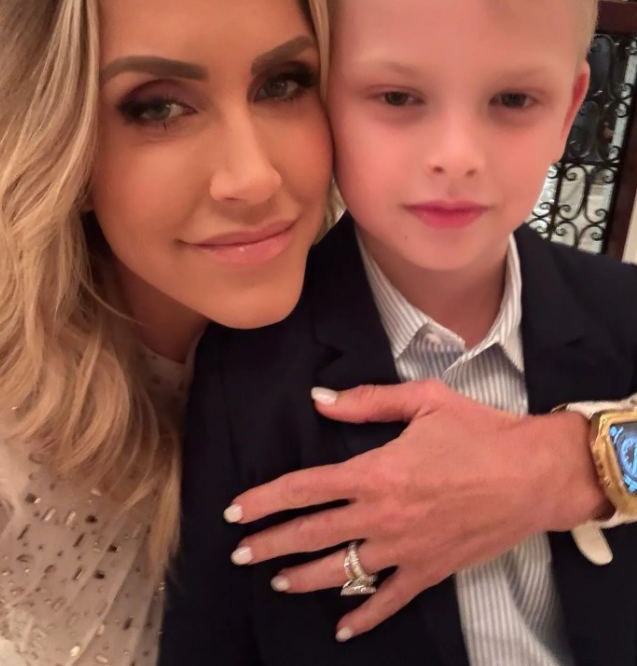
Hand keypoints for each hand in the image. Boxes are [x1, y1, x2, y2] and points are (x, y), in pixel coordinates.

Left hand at [224, 379, 604, 640]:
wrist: (534, 474)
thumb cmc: (479, 433)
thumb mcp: (424, 401)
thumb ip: (367, 402)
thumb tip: (319, 399)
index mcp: (376, 472)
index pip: (305, 488)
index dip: (265, 500)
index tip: (236, 511)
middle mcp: (382, 516)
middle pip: (312, 533)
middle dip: (271, 544)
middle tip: (241, 552)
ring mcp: (405, 549)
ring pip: (342, 571)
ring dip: (304, 577)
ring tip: (278, 581)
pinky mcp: (430, 570)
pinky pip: (389, 600)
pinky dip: (364, 617)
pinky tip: (341, 629)